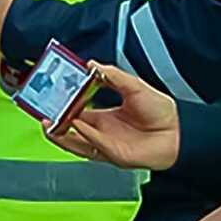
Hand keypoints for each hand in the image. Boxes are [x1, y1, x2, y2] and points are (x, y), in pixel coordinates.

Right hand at [48, 63, 179, 170]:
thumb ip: (112, 76)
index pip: (75, 112)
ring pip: (74, 143)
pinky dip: (82, 135)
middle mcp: (101, 133)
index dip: (62, 105)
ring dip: (59, 134)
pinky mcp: (113, 155)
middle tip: (41, 110)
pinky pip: (93, 145)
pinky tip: (74, 123)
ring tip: (47, 122)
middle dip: (53, 122)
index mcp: (103, 118)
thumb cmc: (160, 112)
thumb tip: (91, 65)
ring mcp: (105, 145)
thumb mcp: (133, 86)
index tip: (52, 95)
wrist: (180, 130)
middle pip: (69, 130)